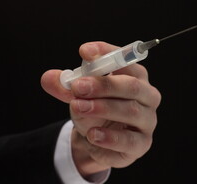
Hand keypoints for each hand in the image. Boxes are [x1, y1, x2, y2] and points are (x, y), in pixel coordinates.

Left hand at [40, 41, 160, 176]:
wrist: (97, 140)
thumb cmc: (95, 109)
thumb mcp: (79, 95)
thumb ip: (65, 86)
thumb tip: (48, 77)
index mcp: (135, 76)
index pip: (127, 59)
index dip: (107, 53)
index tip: (84, 51)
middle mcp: (147, 96)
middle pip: (132, 86)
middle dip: (104, 85)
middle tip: (78, 87)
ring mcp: (147, 120)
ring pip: (131, 111)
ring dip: (103, 108)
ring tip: (79, 107)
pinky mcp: (142, 143)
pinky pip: (129, 140)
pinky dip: (109, 137)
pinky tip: (92, 134)